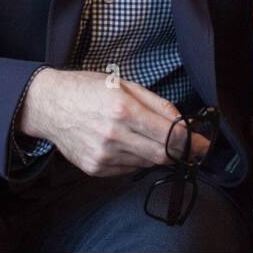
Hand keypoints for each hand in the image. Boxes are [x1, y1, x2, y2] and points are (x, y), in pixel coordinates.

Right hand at [18, 69, 209, 176]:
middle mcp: (114, 136)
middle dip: (182, 153)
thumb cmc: (86, 89)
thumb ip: (157, 104)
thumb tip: (183, 122)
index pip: (170, 135)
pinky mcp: (96, 169)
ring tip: (146, 136)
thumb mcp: (124, 84)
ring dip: (156, 153)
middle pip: (163, 155)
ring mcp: (103, 156)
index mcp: (123, 110)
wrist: (48, 105)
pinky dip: (136, 158)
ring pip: (147, 163)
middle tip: (193, 148)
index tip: (204, 144)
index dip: (192, 142)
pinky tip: (126, 143)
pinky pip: (129, 168)